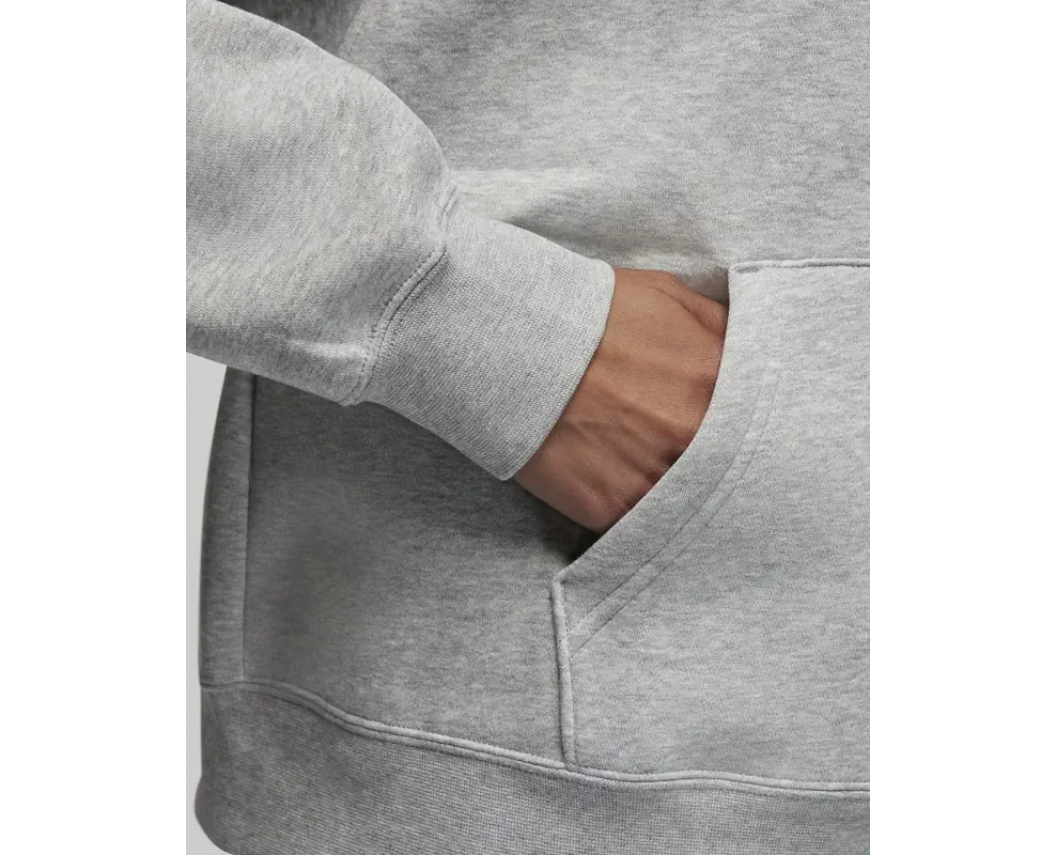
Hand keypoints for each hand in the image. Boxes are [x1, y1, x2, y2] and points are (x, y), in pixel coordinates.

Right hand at [515, 268, 726, 531]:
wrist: (513, 343)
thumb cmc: (590, 313)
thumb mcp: (668, 296)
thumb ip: (721, 328)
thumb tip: (750, 349)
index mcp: (715, 380)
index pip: (761, 418)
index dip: (747, 423)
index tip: (733, 426)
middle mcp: (692, 434)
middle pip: (727, 467)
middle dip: (714, 460)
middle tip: (687, 450)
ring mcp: (652, 476)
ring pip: (687, 501)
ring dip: (678, 492)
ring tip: (648, 467)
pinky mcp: (610, 508)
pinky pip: (639, 523)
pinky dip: (635, 509)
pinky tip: (618, 481)